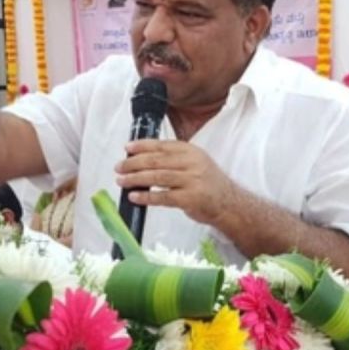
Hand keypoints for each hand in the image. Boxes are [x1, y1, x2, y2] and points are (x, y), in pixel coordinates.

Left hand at [115, 139, 236, 225]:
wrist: (229, 203)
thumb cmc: (207, 184)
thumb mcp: (195, 163)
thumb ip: (174, 159)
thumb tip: (142, 158)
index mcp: (191, 151)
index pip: (162, 146)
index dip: (142, 146)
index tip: (127, 148)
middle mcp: (192, 163)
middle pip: (157, 160)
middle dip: (134, 163)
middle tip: (119, 167)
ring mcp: (192, 181)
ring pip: (157, 177)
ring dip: (136, 179)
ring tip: (121, 181)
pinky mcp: (190, 199)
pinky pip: (163, 197)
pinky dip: (146, 197)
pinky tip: (134, 196)